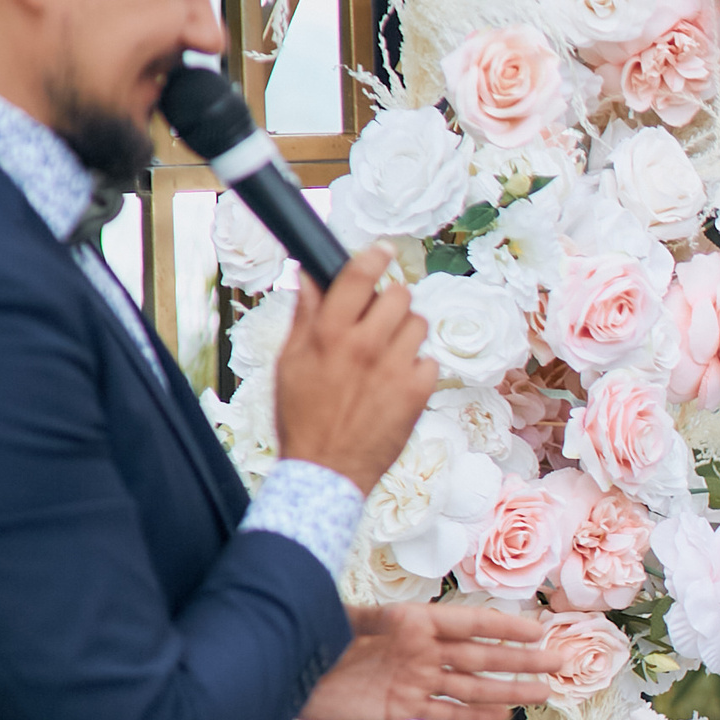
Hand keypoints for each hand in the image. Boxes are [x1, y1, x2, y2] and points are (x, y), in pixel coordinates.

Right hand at [274, 246, 435, 493]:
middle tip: (379, 318)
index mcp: (329, 333)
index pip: (358, 276)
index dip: (374, 257)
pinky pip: (429, 362)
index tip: (382, 251)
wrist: (326, 469)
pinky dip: (416, 368)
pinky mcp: (417, 393)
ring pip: (417, 325)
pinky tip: (396, 382)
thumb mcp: (290, 362)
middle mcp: (365, 345)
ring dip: (405, 332)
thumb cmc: (302, 416)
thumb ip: (304, 316)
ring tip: (386, 354)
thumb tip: (307, 275)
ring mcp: (395, 368)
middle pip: (399, 295)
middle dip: (391, 301)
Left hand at [300, 604, 563, 719]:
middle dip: (522, 659)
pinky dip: (475, 714)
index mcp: (412, 622)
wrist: (284, 676)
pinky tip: (503, 714)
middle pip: (481, 656)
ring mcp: (415, 680)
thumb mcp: (339, 621)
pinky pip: (447, 712)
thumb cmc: (309, 636)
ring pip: (472, 685)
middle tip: (561, 661)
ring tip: (546, 691)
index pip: (469, 623)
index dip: (505, 626)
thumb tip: (405, 623)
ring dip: (509, 688)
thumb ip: (374, 620)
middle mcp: (422, 651)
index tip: (539, 629)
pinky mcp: (403, 707)